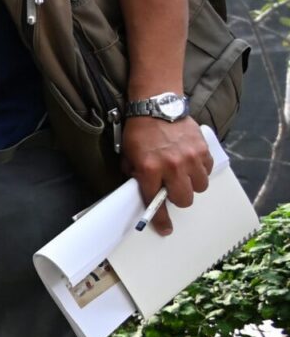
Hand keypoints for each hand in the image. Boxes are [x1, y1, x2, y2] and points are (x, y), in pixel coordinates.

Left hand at [122, 114, 210, 234]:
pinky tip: (191, 162)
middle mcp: (171, 166)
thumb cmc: (139, 131)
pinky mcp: (202, 149)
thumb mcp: (128, 155)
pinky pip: (207, 170)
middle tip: (172, 189)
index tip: (165, 229)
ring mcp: (189, 158)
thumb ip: (135, 174)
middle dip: (178, 198)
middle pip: (184, 199)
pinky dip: (200, 170)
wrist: (156, 106)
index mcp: (149, 169)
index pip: (155, 202)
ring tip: (182, 174)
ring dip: (191, 185)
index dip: (160, 219)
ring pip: (199, 187)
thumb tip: (143, 189)